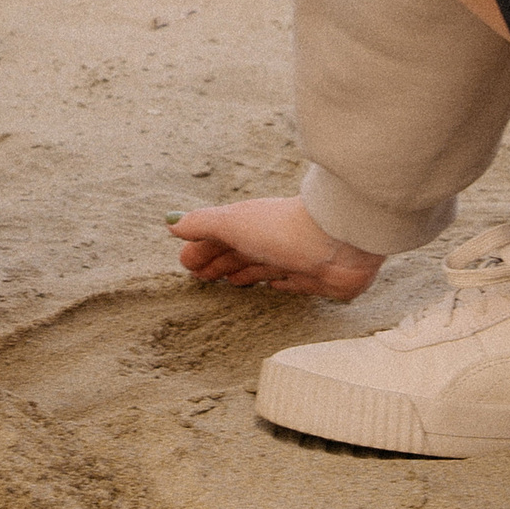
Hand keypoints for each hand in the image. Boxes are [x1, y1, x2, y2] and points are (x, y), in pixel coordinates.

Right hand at [167, 195, 385, 301]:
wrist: (339, 241)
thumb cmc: (282, 230)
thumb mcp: (233, 224)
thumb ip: (203, 223)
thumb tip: (170, 222)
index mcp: (249, 227)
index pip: (218, 239)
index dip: (201, 251)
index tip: (186, 264)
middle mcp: (270, 242)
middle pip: (238, 254)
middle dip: (218, 263)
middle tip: (200, 277)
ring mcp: (293, 259)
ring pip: (261, 268)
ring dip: (243, 273)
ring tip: (230, 283)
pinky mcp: (314, 279)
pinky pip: (291, 282)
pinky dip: (278, 284)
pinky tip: (274, 286)